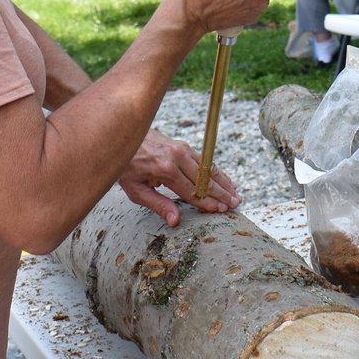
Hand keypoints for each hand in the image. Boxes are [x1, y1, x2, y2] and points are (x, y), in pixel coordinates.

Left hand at [117, 130, 240, 226]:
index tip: (221, 210)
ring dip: (223, 181)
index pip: (192, 190)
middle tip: (236, 204)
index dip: (207, 202)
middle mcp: (177, 157)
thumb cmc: (127, 167)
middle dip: (222, 192)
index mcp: (165, 170)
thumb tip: (176, 221)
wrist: (122, 137)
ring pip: (208, 168)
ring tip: (236, 193)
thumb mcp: (136, 190)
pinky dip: (216, 171)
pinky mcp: (183, 146)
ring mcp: (182, 149)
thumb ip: (158, 205)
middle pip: (205, 179)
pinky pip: (204, 160)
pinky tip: (225, 179)